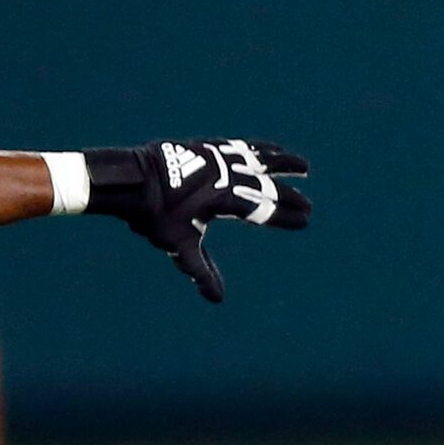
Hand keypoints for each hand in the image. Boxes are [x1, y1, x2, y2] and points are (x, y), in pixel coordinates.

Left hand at [85, 139, 310, 302]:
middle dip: (289, 198)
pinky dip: (260, 148)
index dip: (285, 217)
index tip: (305, 221)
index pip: (262, 210)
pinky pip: (241, 146)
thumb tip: (216, 298)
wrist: (134, 180)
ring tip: (304, 167)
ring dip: (283, 164)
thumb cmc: (154, 216)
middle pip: (266, 186)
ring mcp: (218, 158)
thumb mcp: (178, 244)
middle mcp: (225, 175)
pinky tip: (269, 150)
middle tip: (309, 207)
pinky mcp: (209, 146)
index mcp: (223, 199)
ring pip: (258, 158)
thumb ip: (201, 268)